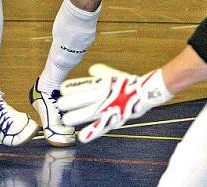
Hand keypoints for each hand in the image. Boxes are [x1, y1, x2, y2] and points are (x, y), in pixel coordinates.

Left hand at [58, 64, 172, 142]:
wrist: (146, 92)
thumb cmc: (130, 83)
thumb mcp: (115, 75)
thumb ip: (102, 73)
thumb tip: (92, 69)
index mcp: (102, 84)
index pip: (82, 86)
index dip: (70, 88)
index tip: (61, 89)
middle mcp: (102, 96)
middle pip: (80, 100)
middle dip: (68, 103)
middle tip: (59, 106)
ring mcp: (107, 108)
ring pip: (86, 114)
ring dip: (74, 117)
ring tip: (65, 120)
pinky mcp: (113, 119)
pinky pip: (101, 127)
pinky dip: (91, 132)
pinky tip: (82, 137)